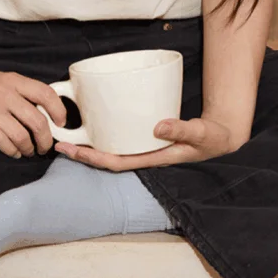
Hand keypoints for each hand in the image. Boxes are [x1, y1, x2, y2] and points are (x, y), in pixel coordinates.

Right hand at [0, 68, 66, 158]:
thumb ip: (19, 92)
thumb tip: (45, 111)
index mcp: (12, 80)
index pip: (45, 93)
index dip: (59, 111)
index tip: (61, 124)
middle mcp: (3, 91)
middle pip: (37, 119)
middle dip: (44, 139)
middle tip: (43, 147)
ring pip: (20, 134)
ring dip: (28, 148)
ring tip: (27, 152)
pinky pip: (1, 141)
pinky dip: (11, 151)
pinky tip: (12, 153)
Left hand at [55, 116, 241, 171]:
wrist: (221, 136)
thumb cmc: (211, 138)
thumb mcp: (200, 133)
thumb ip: (181, 129)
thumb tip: (156, 125)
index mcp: (151, 158)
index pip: (116, 161)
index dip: (92, 158)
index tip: (73, 150)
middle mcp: (143, 152)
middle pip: (105, 154)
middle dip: (81, 150)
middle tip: (56, 140)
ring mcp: (143, 143)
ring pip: (111, 144)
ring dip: (89, 139)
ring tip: (66, 130)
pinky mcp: (146, 132)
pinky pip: (122, 131)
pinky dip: (106, 126)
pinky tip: (96, 116)